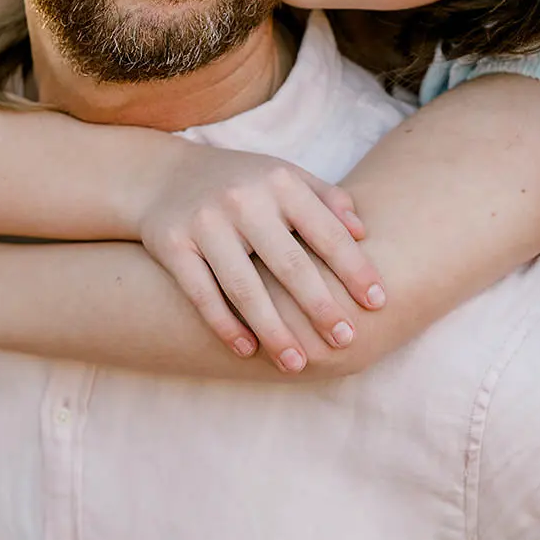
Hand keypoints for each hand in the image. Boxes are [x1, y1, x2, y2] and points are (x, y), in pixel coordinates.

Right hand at [140, 147, 385, 370]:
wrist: (161, 175)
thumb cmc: (242, 184)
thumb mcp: (284, 178)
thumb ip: (326, 200)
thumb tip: (364, 232)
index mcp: (280, 182)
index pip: (326, 231)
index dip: (355, 269)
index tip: (377, 303)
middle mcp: (243, 199)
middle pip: (289, 264)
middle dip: (320, 307)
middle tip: (346, 341)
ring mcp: (205, 222)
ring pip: (244, 287)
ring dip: (274, 330)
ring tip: (297, 364)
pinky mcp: (172, 244)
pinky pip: (201, 293)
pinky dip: (225, 325)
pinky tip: (247, 351)